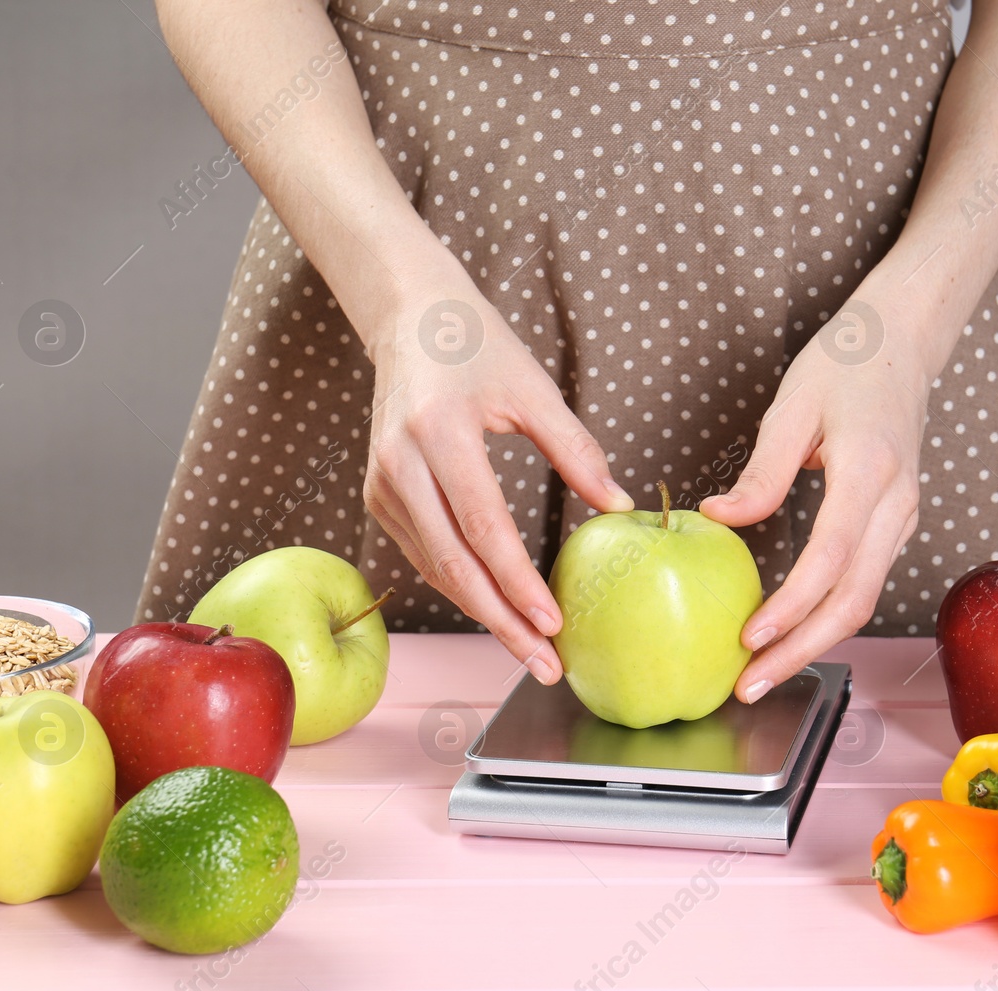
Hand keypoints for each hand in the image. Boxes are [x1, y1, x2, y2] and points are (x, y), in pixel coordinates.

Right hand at [364, 273, 634, 683]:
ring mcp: (383, 485)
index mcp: (439, 432)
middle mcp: (400, 464)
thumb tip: (618, 505)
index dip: (518, 581)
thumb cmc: (479, 347)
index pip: (484, 526)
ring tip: (533, 650)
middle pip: (454, 565)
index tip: (554, 620)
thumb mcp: (533, 388)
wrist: (410, 321)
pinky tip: (500, 612)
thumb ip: (575, 448)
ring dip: (485, 615)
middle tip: (545, 663)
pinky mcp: (379, 497)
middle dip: (502, 622)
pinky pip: (427, 557)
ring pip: (437, 570)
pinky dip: (464, 589)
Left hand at [701, 289, 936, 701]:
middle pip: (854, 600)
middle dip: (801, 650)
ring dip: (812, 643)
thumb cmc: (845, 365)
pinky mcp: (895, 526)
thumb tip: (721, 518)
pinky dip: (825, 617)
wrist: (902, 344)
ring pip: (863, 601)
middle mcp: (896, 504)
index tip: (750, 637)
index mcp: (870, 471)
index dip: (792, 606)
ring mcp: (903, 519)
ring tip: (760, 671)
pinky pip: (862, 583)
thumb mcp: (792, 407)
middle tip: (749, 684)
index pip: (832, 558)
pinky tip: (786, 633)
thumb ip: (762, 471)